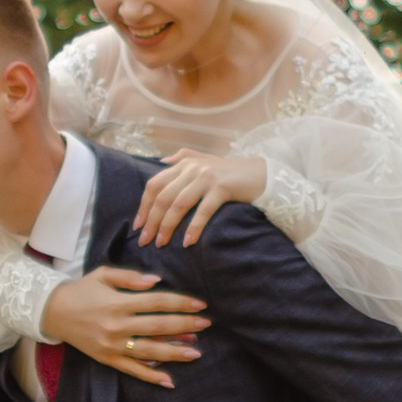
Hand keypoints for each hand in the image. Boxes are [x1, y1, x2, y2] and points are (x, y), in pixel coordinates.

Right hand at [41, 264, 209, 388]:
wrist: (52, 312)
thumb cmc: (81, 290)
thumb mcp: (103, 275)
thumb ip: (130, 277)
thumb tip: (156, 281)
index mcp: (117, 302)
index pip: (156, 302)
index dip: (180, 303)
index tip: (200, 305)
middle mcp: (116, 325)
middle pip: (158, 327)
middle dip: (184, 326)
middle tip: (205, 325)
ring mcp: (112, 345)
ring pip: (149, 351)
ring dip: (174, 353)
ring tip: (196, 353)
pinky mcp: (106, 359)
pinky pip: (132, 370)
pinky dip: (151, 376)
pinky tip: (170, 380)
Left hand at [133, 147, 268, 247]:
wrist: (263, 173)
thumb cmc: (232, 172)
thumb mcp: (207, 160)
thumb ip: (184, 157)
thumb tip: (163, 160)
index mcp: (184, 163)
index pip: (155, 184)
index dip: (144, 206)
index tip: (138, 226)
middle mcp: (192, 168)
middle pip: (163, 196)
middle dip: (152, 221)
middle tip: (145, 241)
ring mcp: (207, 177)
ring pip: (178, 204)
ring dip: (167, 226)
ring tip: (161, 244)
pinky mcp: (222, 188)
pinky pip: (202, 211)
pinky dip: (193, 228)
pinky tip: (187, 242)